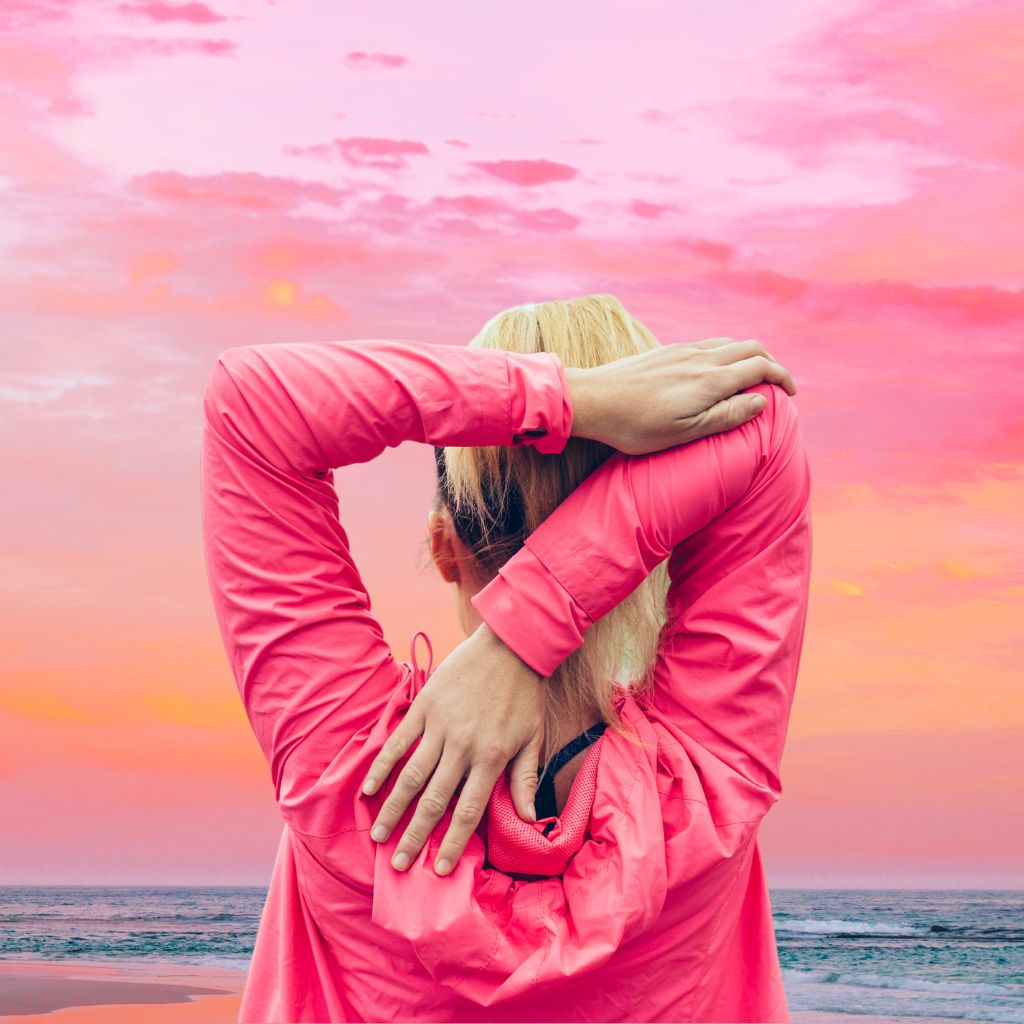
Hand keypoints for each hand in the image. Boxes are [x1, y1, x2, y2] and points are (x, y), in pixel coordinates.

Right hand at [360, 622, 544, 874]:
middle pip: (434, 801)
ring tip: (380, 836)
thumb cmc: (525, 693)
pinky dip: (382, 766)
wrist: (512, 645)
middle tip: (399, 864)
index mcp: (492, 758)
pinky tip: (369, 789)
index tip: (438, 869)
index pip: (468, 811)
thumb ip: (525, 779)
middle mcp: (463, 747)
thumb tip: (529, 820)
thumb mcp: (534, 738)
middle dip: (416, 836)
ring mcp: (441, 726)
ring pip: (412, 776)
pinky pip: (399, 741)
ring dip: (394, 809)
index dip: (453, 843)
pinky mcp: (425, 706)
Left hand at [564, 337, 796, 454]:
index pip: (760, 367)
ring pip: (728, 343)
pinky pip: (708, 344)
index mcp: (710, 380)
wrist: (594, 400)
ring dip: (747, 355)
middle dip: (770, 362)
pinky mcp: (666, 351)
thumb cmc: (637, 426)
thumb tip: (761, 401)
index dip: (782, 377)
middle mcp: (701, 358)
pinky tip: (715, 370)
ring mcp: (682, 351)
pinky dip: (725, 353)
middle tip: (776, 384)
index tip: (790, 394)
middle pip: (750, 347)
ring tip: (750, 378)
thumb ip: (726, 416)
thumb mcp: (685, 432)